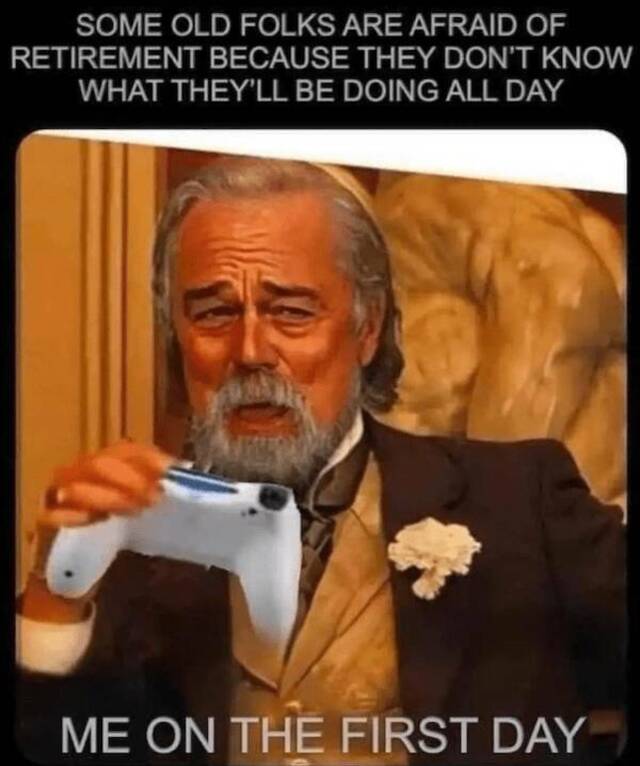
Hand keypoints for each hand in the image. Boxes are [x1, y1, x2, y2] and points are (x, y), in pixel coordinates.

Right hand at [21, 440, 174, 622]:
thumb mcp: (141, 509)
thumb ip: (157, 490)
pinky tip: (98, 521)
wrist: (77, 574)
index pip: (127, 450)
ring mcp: (59, 496)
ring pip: (78, 484)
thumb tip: (185, 475)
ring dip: (109, 495)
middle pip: (100, 463)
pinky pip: (54, 514)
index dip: (149, 457)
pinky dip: (77, 515)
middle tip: (154, 497)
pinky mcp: (46, 521)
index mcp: (107, 465)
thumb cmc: (117, 535)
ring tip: (135, 510)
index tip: (171, 471)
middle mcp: (80, 474)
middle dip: (130, 478)